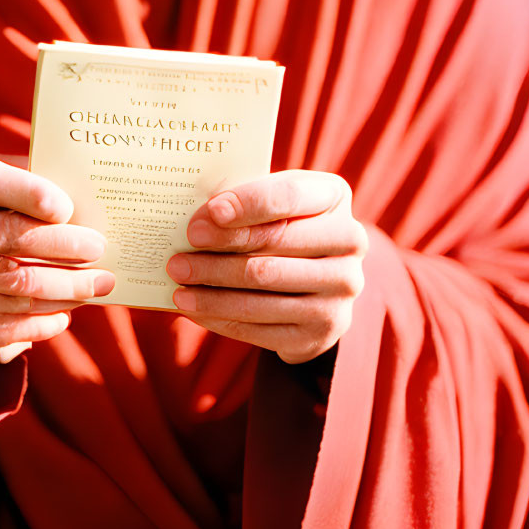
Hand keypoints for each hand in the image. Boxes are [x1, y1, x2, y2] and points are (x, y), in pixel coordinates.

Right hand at [0, 155, 113, 364]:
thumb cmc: (0, 207)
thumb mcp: (10, 183)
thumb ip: (41, 183)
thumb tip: (91, 200)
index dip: (31, 193)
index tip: (67, 208)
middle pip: (7, 238)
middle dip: (62, 245)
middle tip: (98, 248)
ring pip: (16, 286)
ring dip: (66, 287)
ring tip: (100, 282)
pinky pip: (12, 325)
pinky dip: (47, 320)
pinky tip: (68, 309)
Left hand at [166, 170, 367, 363]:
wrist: (315, 280)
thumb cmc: (281, 223)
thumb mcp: (272, 200)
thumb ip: (244, 199)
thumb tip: (198, 219)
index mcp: (334, 196)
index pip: (289, 197)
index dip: (248, 204)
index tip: (210, 212)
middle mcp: (350, 244)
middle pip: (273, 247)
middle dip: (219, 252)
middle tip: (178, 257)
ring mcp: (341, 292)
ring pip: (263, 290)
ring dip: (212, 289)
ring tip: (177, 283)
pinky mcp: (322, 332)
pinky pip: (260, 327)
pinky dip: (219, 317)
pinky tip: (192, 308)